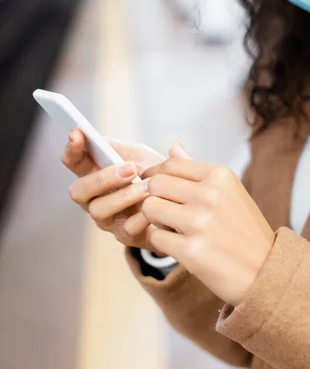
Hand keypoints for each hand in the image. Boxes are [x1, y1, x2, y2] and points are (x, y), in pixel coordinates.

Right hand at [62, 129, 185, 253]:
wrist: (178, 202)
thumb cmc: (153, 176)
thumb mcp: (141, 156)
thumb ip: (125, 148)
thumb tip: (104, 140)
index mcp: (94, 174)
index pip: (73, 162)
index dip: (71, 149)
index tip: (77, 133)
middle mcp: (94, 198)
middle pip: (79, 190)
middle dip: (102, 178)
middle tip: (130, 168)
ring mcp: (108, 219)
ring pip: (99, 210)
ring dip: (125, 195)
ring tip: (148, 186)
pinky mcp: (127, 235)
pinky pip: (127, 228)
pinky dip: (142, 215)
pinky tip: (154, 205)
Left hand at [139, 145, 275, 306]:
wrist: (266, 272)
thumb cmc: (243, 229)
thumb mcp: (228, 192)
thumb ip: (196, 170)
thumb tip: (172, 145)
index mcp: (220, 175)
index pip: (170, 164)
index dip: (156, 176)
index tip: (158, 189)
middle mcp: (210, 194)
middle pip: (155, 184)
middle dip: (154, 197)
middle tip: (166, 211)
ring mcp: (200, 222)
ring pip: (150, 207)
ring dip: (156, 220)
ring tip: (174, 228)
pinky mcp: (191, 251)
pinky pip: (156, 237)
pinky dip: (163, 243)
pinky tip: (181, 246)